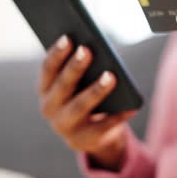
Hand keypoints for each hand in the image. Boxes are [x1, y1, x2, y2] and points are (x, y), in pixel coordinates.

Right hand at [38, 35, 135, 170]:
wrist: (88, 136)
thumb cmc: (83, 97)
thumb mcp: (77, 84)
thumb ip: (78, 68)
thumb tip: (93, 48)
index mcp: (45, 90)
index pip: (48, 69)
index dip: (56, 53)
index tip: (68, 37)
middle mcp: (50, 108)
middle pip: (63, 85)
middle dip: (74, 67)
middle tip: (87, 50)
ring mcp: (65, 127)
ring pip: (80, 106)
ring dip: (95, 90)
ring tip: (111, 76)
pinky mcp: (84, 140)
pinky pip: (102, 126)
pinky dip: (118, 116)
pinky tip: (131, 106)